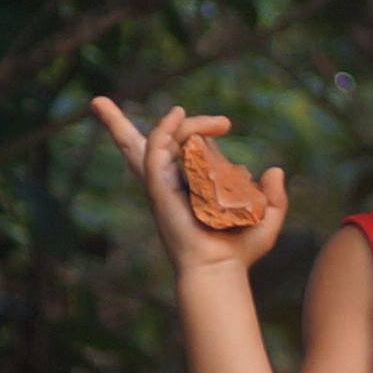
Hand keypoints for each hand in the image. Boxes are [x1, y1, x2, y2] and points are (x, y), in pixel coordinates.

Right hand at [91, 96, 285, 269]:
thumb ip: (273, 197)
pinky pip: (157, 151)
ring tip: (225, 122)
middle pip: (136, 148)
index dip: (187, 134)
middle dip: (116, 125)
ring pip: (156, 142)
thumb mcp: (264, 219)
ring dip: (182, 123)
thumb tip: (275, 170)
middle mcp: (169, 183)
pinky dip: (165, 129)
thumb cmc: (239, 251)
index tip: (214, 123)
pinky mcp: (159, 187)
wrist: (220, 269)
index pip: (176, 154)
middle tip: (97, 103)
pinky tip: (180, 113)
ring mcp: (162, 184)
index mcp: (187, 188)